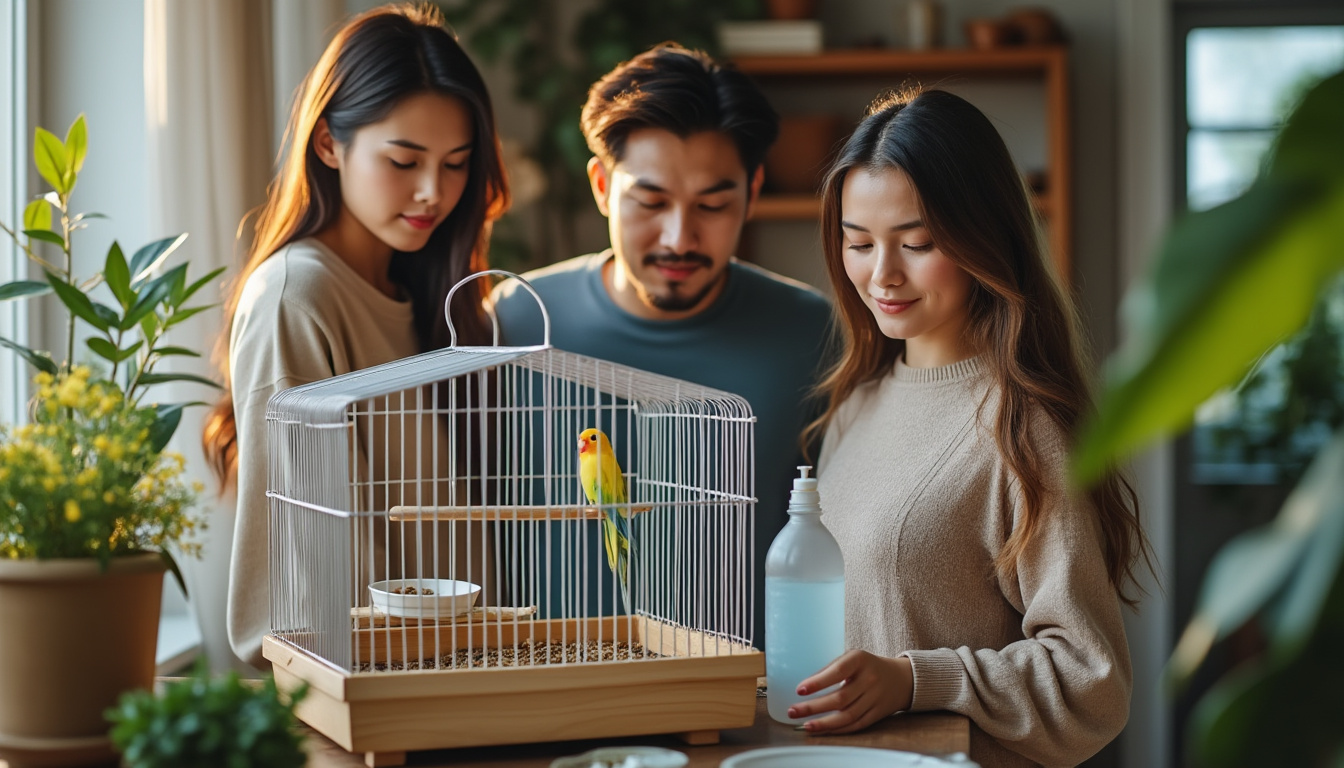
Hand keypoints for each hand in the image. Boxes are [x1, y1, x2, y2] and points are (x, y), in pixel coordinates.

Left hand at [786, 650, 913, 733]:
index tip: (800, 690)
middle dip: (814, 707)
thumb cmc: (868, 666)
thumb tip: (805, 686)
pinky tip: (823, 729)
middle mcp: (869, 679)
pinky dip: (838, 729)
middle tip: (793, 711)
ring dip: (824, 723)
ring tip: (805, 725)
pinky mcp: (878, 714)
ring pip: (847, 715)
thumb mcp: (852, 658)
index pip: (837, 672)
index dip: (818, 682)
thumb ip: (831, 669)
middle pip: (840, 698)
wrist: (902, 678)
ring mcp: (875, 698)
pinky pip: (856, 724)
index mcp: (860, 660)